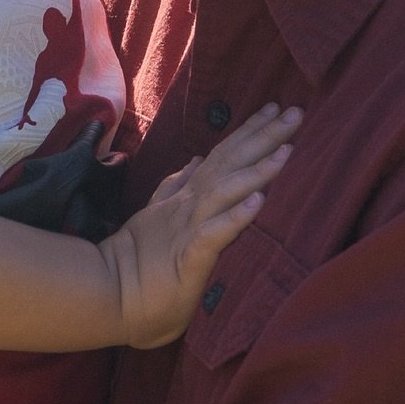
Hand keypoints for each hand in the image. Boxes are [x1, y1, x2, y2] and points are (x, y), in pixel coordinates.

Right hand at [100, 103, 300, 348]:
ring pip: (224, 191)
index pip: (222, 156)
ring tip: (285, 152)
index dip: (249, 132)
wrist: (110, 295)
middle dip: (263, 137)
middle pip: (229, 163)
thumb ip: (176, 186)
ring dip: (256, 171)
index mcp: (187, 198)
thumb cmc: (139, 263)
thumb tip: (195, 159)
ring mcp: (188, 228)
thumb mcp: (159, 217)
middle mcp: (190, 205)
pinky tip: (259, 202)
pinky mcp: (189, 257)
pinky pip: (214, 234)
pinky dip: (236, 216)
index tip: (275, 108)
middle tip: (295, 112)